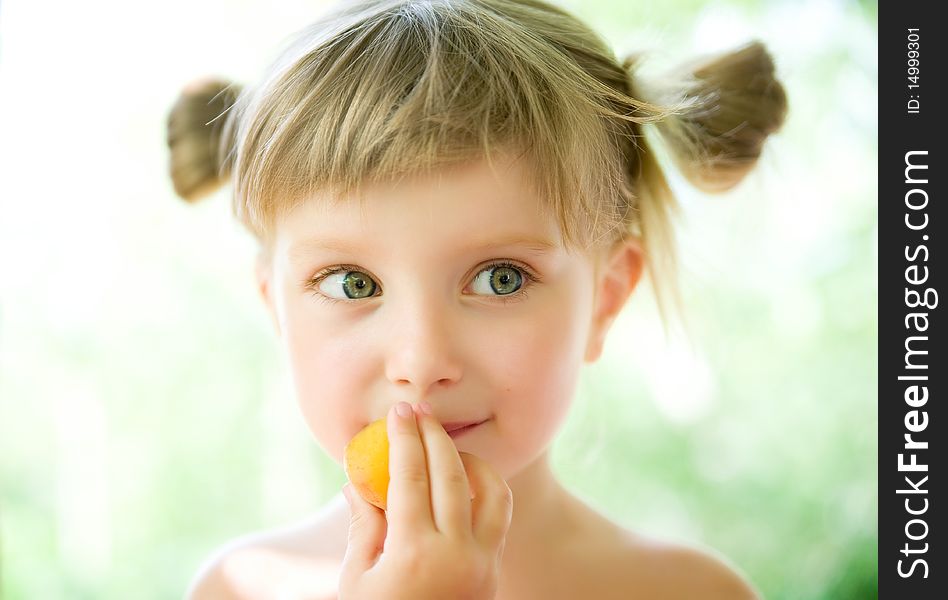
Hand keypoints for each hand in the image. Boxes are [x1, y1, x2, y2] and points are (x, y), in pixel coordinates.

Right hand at [338, 402, 512, 599]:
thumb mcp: (355, 580)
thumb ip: (363, 525)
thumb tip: (358, 479)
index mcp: (415, 556)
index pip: (411, 479)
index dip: (403, 439)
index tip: (396, 412)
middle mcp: (458, 556)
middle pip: (452, 475)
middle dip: (434, 435)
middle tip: (418, 412)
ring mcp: (484, 564)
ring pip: (492, 492)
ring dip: (469, 461)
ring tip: (443, 446)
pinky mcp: (494, 572)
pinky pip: (498, 517)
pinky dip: (485, 489)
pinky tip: (461, 481)